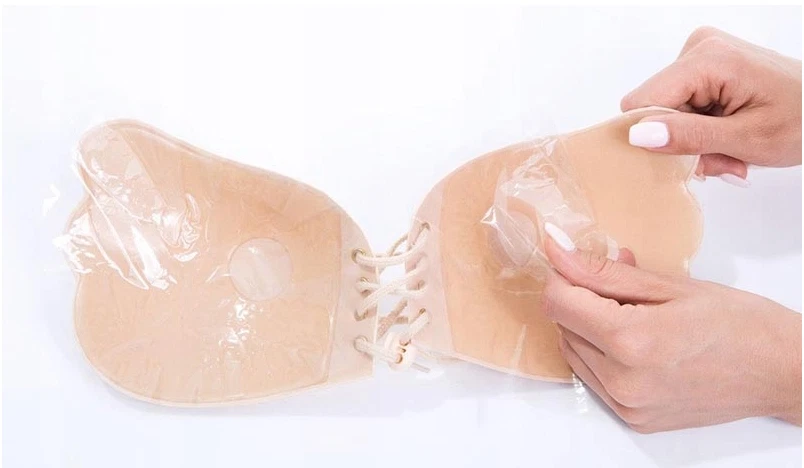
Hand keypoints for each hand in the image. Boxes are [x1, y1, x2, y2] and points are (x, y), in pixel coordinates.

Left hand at [541, 224, 801, 432]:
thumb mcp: (670, 286)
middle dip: (581, 300)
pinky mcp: (634, 419)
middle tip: (621, 288)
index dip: (563, 276)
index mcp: (631, 341)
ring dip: (589, 328)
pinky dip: (602, 355)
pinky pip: (593, 378)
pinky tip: (638, 342)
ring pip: (573, 353)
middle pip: (563, 327)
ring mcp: (627, 405)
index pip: (558, 302)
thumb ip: (605, 273)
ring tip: (634, 315)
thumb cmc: (738, 323)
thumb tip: (559, 251)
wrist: (781, 372)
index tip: (577, 263)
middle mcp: (622, 380)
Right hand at [622, 26, 801, 184]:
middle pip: (655, 110)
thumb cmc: (803, 120)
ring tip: (730, 151)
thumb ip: (690, 137)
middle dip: (683, 143)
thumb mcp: (748, 139)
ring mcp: (701, 55)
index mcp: (708, 59)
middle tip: (722, 161)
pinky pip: (680, 107)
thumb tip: (639, 135)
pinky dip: (701, 131)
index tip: (691, 160)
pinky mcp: (704, 67)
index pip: (642, 103)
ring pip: (667, 114)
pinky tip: (727, 137)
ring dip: (694, 142)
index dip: (656, 138)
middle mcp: (699, 49)